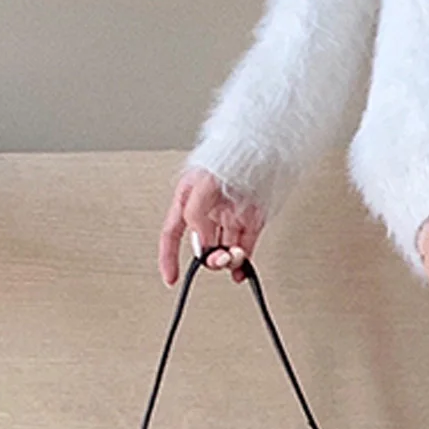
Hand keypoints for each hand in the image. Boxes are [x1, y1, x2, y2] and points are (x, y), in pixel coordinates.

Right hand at [160, 168, 267, 286]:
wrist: (259, 149)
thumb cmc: (227, 157)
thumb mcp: (200, 185)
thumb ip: (196, 216)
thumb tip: (201, 245)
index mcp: (188, 201)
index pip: (172, 234)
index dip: (168, 256)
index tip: (171, 278)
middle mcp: (209, 212)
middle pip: (203, 247)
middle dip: (209, 258)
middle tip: (218, 259)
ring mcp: (230, 218)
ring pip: (225, 250)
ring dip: (228, 261)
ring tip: (235, 257)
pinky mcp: (251, 222)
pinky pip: (245, 248)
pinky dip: (244, 262)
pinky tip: (243, 270)